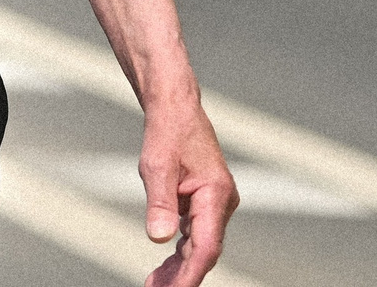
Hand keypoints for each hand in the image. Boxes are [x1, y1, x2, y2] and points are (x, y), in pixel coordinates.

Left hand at [140, 97, 235, 284]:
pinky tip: (165, 267)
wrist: (175, 107)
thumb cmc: (166, 132)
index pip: (206, 246)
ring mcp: (214, 204)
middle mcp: (221, 203)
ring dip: (179, 267)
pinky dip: (179, 251)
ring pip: (199, 245)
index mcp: (215, 195)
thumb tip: (158, 239)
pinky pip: (194, 234)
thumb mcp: (156, 165)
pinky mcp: (204, 203)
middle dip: (182, 276)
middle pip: (203, 251)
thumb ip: (159, 203)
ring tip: (155, 285)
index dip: (191, 273)